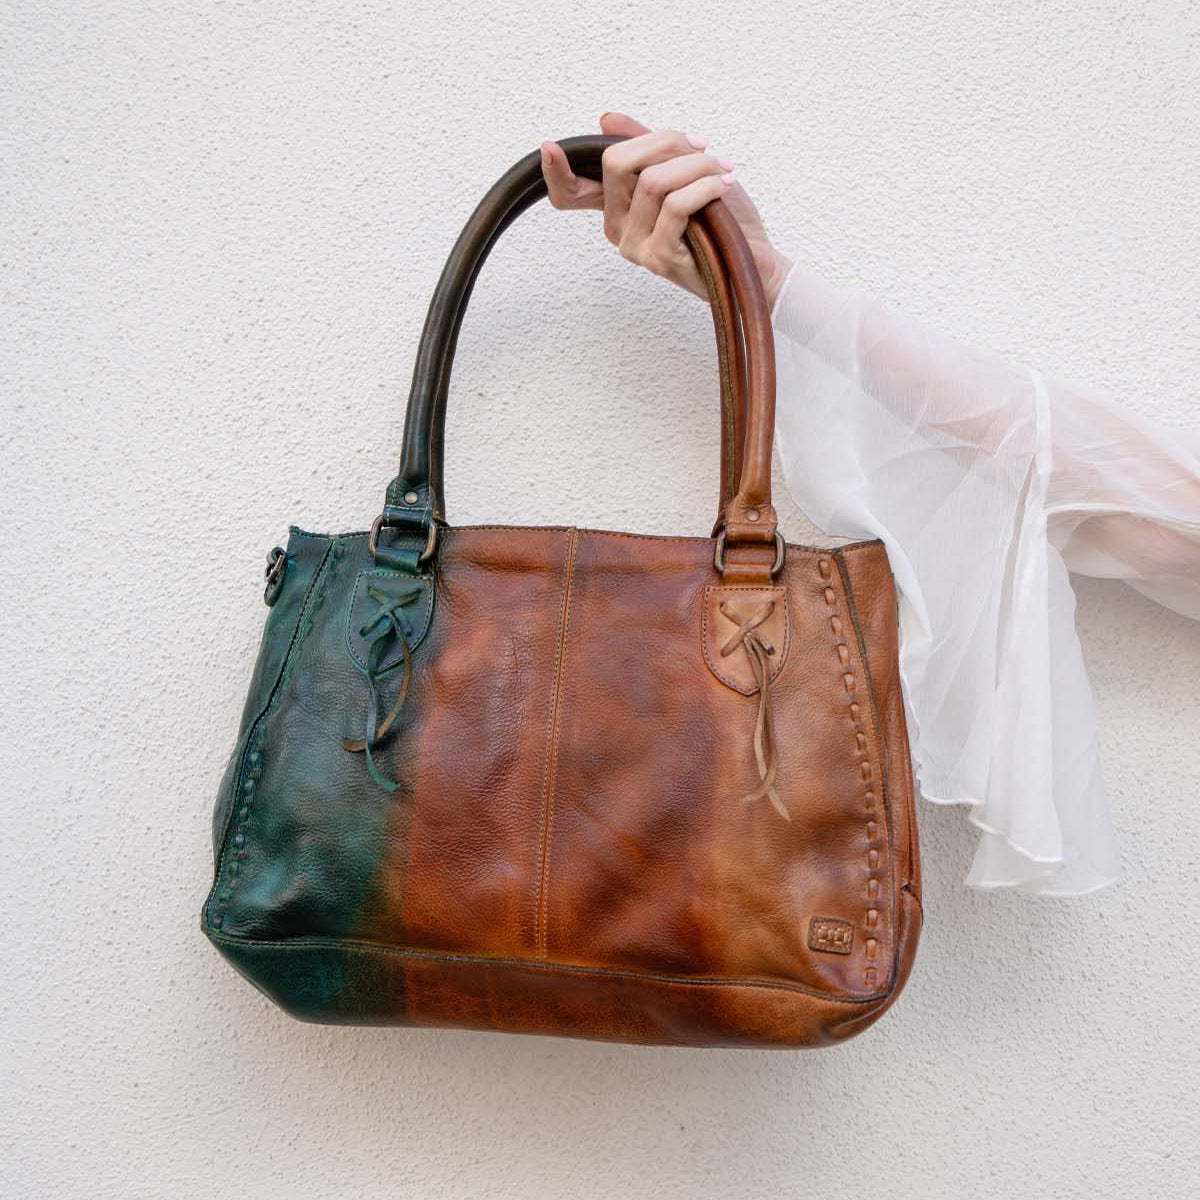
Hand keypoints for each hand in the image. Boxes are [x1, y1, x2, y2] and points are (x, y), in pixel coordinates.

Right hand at [539, 112, 791, 307]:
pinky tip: (724, 186)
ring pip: (653, 180)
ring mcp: (634, 246)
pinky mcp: (658, 258)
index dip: (555, 172)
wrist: (755, 259)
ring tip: (723, 171)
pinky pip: (676, 204)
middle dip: (667, 142)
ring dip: (696, 164)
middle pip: (618, 162)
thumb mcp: (683, 169)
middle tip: (704, 148)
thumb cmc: (723, 219)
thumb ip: (647, 146)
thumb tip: (606, 119)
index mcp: (617, 207)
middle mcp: (617, 228)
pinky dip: (706, 186)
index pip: (570, 194)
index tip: (548, 147)